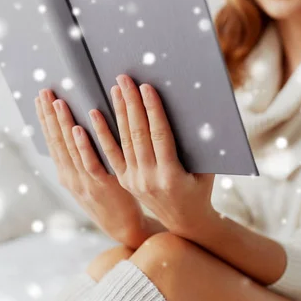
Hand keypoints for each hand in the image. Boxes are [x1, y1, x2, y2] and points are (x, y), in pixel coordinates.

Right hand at [35, 88, 146, 242]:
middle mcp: (71, 178)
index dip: (45, 119)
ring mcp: (84, 183)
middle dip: (49, 115)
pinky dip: (83, 146)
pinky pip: (91, 163)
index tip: (40, 98)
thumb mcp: (90, 179)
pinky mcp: (102, 187)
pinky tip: (78, 129)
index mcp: (66, 174)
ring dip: (63, 125)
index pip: (52, 141)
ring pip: (70, 149)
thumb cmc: (110, 198)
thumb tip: (77, 130)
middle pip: (57, 142)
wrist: (124, 227)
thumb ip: (83, 158)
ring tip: (58, 102)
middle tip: (44, 91)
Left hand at [91, 74, 217, 235]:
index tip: (146, 88)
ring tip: (114, 89)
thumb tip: (195, 109)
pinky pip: (111, 154)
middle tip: (125, 79)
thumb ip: (199, 144)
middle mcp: (150, 179)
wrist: (185, 221)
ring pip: (124, 141)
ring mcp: (134, 181)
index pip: (159, 135)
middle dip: (131, 104)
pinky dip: (102, 134)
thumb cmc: (200, 188)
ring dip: (118, 112)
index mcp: (172, 176)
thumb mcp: (206, 169)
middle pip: (138, 134)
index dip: (152, 110)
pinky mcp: (125, 181)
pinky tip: (94, 115)